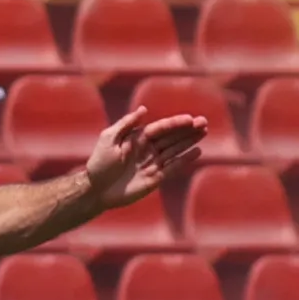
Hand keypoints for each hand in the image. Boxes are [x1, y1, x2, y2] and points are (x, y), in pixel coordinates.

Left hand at [84, 106, 207, 208]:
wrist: (95, 190)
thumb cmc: (99, 164)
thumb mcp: (108, 139)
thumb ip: (125, 124)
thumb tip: (144, 109)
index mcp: (137, 138)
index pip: (161, 128)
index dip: (175, 123)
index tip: (190, 119)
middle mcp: (147, 149)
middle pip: (172, 137)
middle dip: (187, 129)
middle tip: (204, 122)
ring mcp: (152, 163)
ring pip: (175, 150)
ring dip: (189, 141)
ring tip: (204, 132)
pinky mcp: (155, 178)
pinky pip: (173, 167)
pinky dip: (185, 160)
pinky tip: (197, 151)